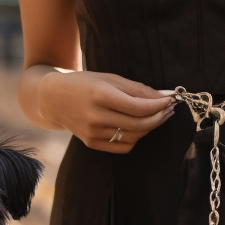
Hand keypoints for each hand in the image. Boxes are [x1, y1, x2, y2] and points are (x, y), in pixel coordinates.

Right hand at [39, 70, 174, 151]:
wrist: (53, 98)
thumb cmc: (85, 84)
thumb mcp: (110, 79)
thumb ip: (137, 89)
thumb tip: (164, 96)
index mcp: (101, 95)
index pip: (139, 106)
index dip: (159, 105)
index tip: (170, 100)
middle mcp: (96, 116)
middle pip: (139, 123)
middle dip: (160, 117)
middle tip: (169, 109)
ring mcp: (93, 132)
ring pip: (134, 136)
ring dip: (150, 127)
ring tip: (157, 116)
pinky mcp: (91, 143)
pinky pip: (123, 146)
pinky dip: (136, 138)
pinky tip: (140, 127)